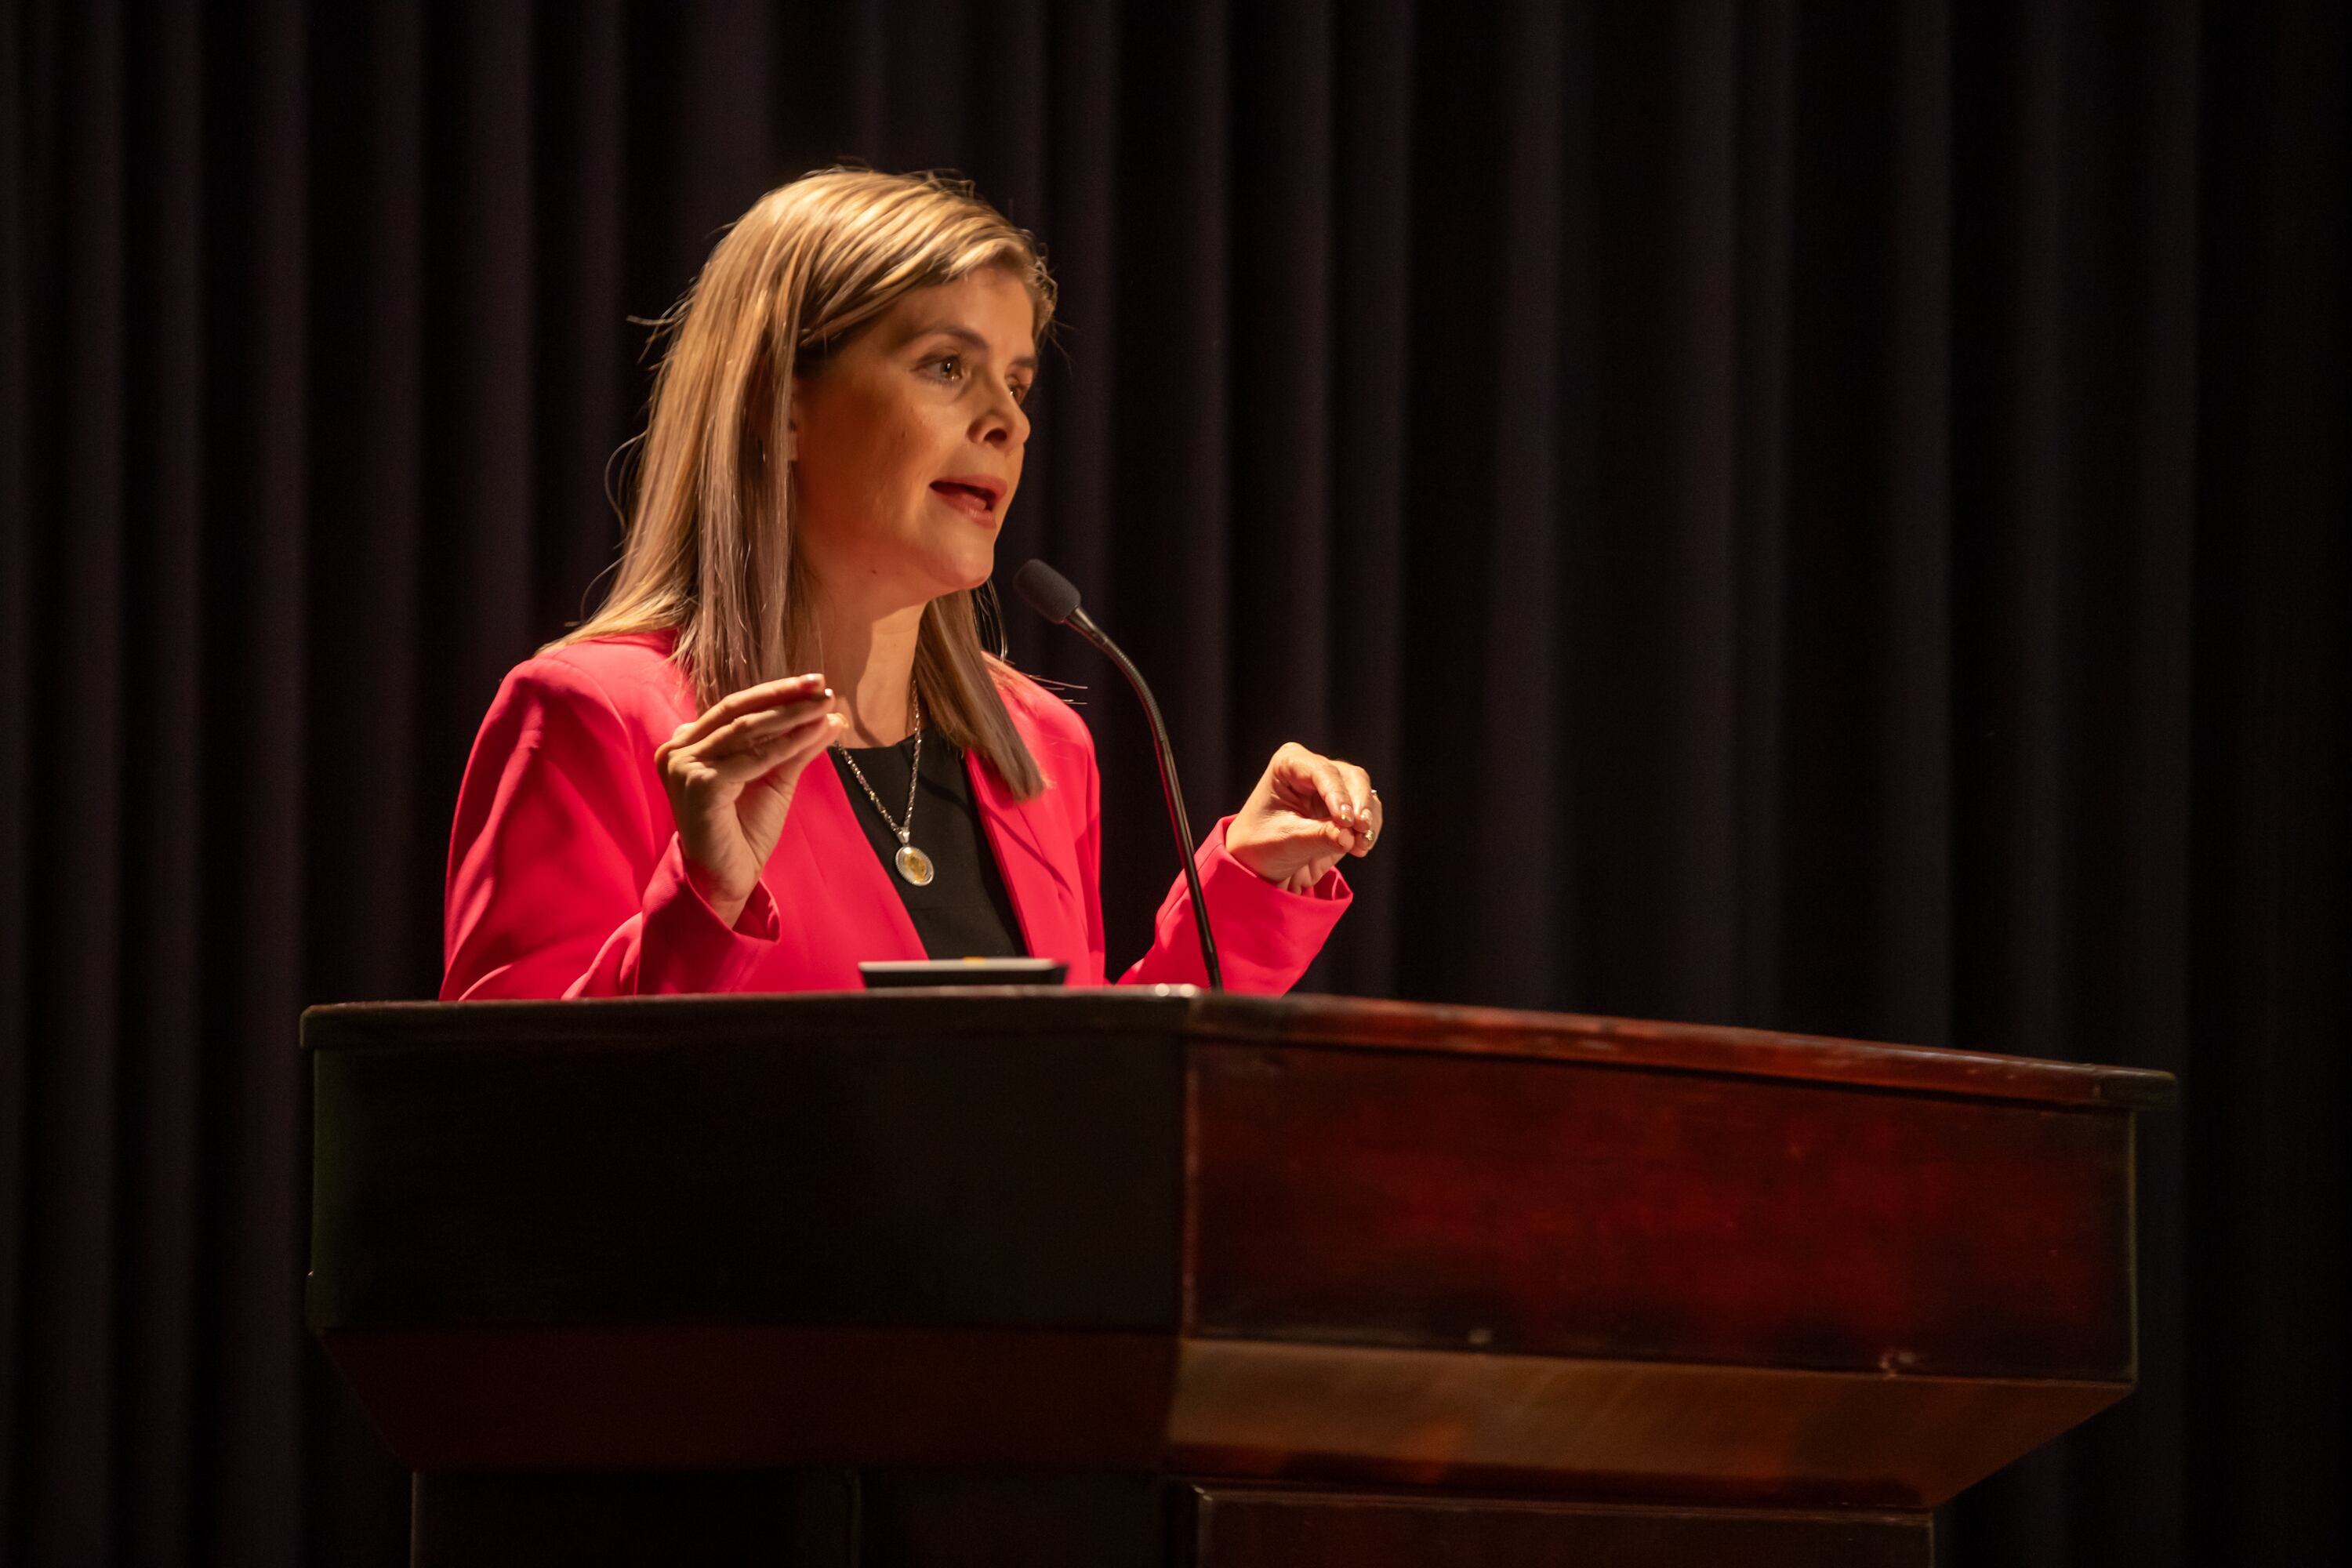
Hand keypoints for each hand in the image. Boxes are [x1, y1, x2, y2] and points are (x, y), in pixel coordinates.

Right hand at [654, 672, 845, 925]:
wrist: (726, 879)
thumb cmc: (744, 831)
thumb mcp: (774, 777)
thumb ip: (796, 744)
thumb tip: (831, 713)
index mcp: (688, 743)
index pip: (736, 707)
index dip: (776, 693)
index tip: (816, 684)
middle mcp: (677, 750)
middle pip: (739, 710)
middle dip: (785, 697)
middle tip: (823, 686)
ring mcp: (683, 766)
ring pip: (746, 729)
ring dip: (791, 716)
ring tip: (825, 706)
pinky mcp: (698, 784)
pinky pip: (752, 758)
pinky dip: (787, 744)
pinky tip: (814, 733)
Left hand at [1222, 742, 1382, 891]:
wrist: (1260, 864)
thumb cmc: (1261, 844)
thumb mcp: (1286, 840)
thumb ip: (1318, 836)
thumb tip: (1349, 836)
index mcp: (1289, 764)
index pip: (1321, 772)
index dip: (1337, 794)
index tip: (1346, 821)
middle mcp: (1314, 769)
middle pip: (1351, 777)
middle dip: (1359, 805)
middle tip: (1361, 830)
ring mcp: (1332, 788)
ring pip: (1364, 793)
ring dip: (1368, 820)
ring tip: (1360, 846)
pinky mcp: (1345, 808)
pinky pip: (1369, 812)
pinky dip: (1369, 830)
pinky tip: (1360, 848)